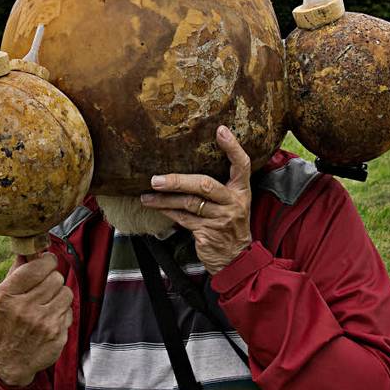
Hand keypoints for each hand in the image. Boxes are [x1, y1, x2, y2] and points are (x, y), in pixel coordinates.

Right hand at [0, 252, 72, 386]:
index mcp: (6, 296)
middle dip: (52, 279)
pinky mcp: (57, 335)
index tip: (47, 263)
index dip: (46, 261)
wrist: (9, 364)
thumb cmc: (5, 325)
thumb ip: (15, 273)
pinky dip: (62, 313)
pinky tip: (49, 321)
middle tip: (44, 288)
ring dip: (59, 296)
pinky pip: (69, 311)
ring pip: (66, 292)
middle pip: (55, 277)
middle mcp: (24, 309)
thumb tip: (29, 249)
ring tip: (46, 304)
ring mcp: (42, 323)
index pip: (37, 267)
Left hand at [141, 125, 252, 274]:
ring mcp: (222, 219)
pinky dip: (167, 211)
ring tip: (147, 194)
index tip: (221, 130)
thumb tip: (187, 165)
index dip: (233, 147)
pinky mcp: (208, 233)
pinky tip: (155, 206)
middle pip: (205, 185)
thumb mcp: (231, 204)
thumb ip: (218, 187)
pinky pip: (183, 219)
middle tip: (156, 179)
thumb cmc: (228, 226)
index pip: (241, 165)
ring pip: (189, 203)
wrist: (235, 259)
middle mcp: (233, 203)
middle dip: (178, 180)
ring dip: (165, 198)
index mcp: (241, 191)